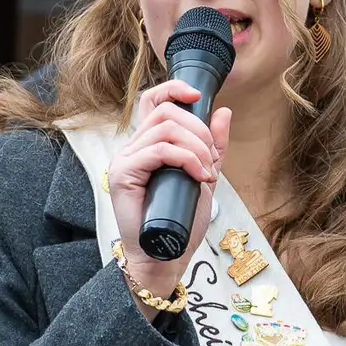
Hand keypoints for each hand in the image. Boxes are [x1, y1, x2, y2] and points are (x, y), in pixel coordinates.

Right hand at [107, 80, 231, 308]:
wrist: (164, 256)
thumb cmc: (180, 220)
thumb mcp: (204, 175)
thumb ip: (213, 146)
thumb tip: (223, 111)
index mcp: (148, 144)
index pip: (153, 101)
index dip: (174, 89)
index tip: (199, 95)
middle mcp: (133, 147)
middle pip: (165, 111)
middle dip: (198, 130)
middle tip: (212, 160)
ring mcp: (125, 159)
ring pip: (164, 128)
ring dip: (196, 147)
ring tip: (207, 172)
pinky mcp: (122, 174)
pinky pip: (158, 150)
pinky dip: (186, 158)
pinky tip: (199, 176)